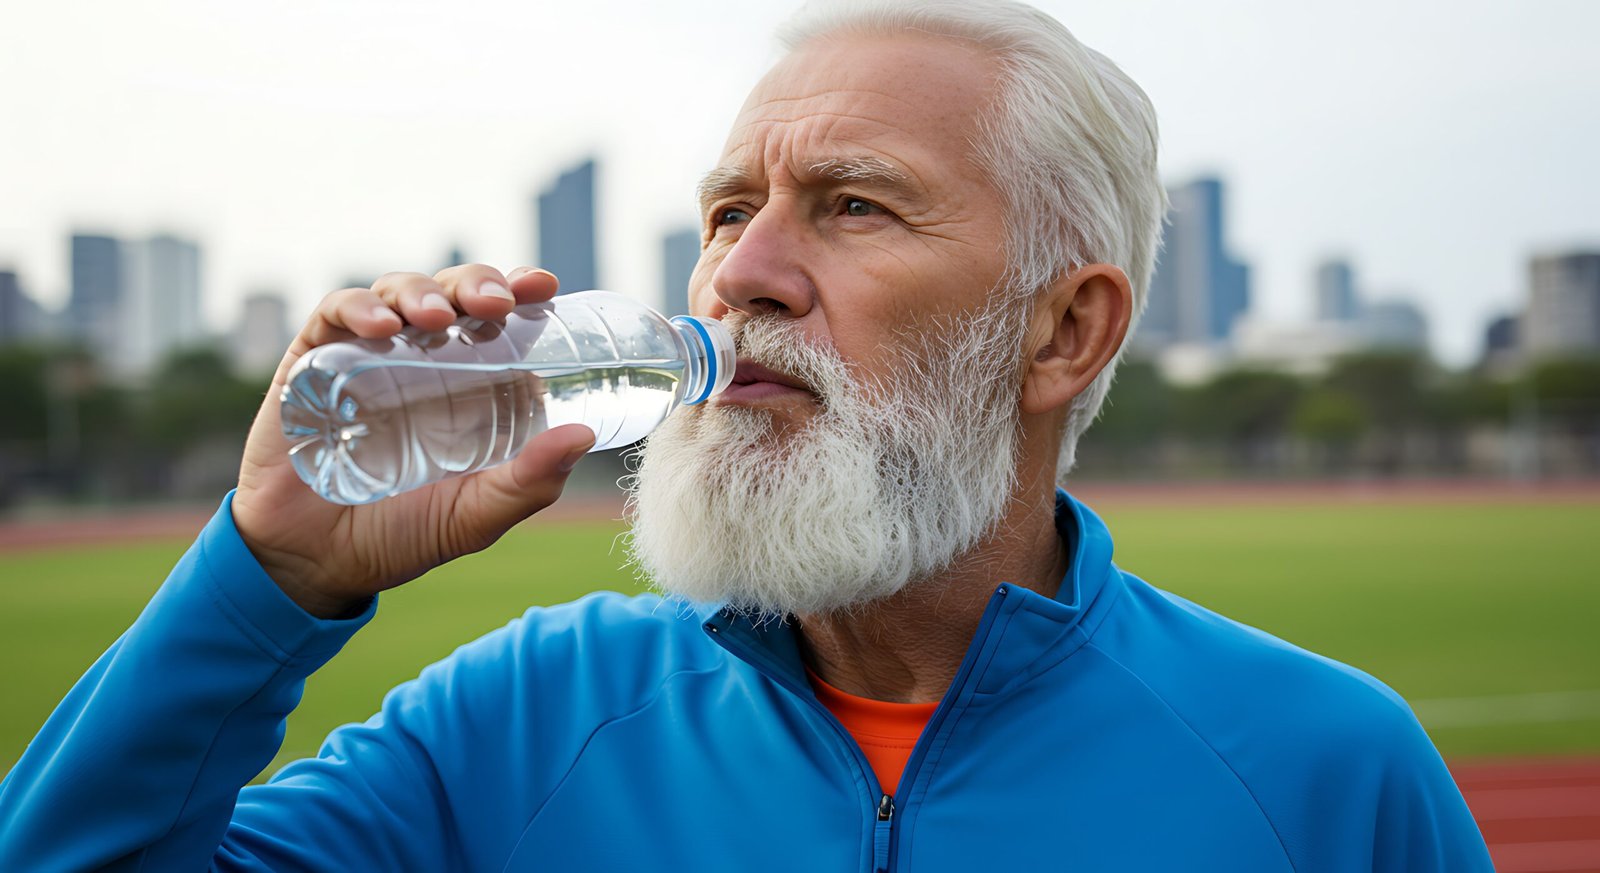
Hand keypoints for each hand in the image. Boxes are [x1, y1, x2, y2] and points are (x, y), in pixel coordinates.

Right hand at [232, 266, 596, 618]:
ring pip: (399, 293)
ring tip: (437, 318)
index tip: (543, 286)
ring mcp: (368, 354)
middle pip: (454, 294)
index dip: (521, 291)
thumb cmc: (404, 534)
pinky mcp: (313, 360)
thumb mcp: (476, 515)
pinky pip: (334, 315)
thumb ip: (529, 483)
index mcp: (471, 384)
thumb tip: (585, 436)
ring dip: (422, 293)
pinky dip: (357, 309)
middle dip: (476, 285)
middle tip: (496, 304)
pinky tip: (380, 328)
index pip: (500, 320)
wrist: (318, 562)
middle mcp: (423, 359)